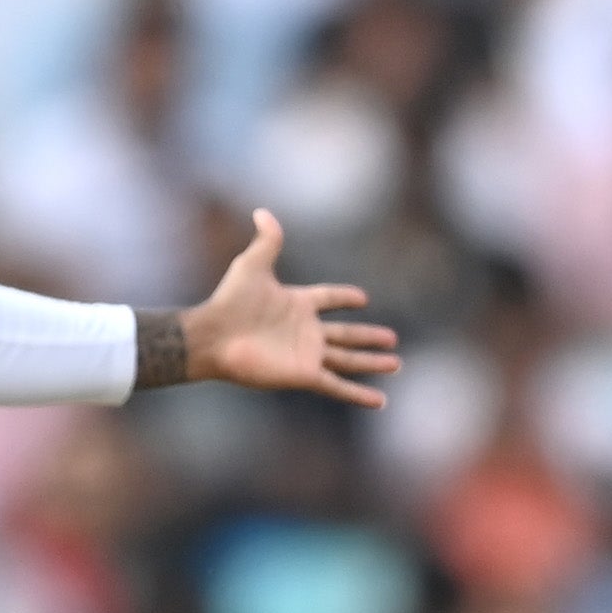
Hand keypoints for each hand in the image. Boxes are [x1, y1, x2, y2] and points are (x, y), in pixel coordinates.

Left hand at [177, 212, 399, 407]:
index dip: (344, 298)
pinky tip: (379, 401)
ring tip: (396, 364)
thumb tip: (262, 211)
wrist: (215, 336)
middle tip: (393, 338)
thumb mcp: (252, 264)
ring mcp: (306, 354)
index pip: (327, 298)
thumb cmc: (231, 300)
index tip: (362, 299)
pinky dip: (358, 394)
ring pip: (348, 360)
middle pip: (346, 334)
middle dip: (369, 338)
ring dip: (372, 363)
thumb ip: (267, 240)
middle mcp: (305, 330)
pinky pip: (337, 386)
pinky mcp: (304, 374)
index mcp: (296, 303)